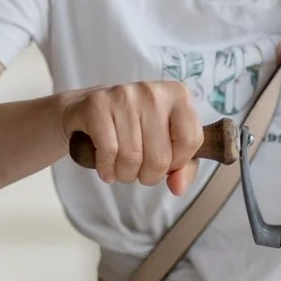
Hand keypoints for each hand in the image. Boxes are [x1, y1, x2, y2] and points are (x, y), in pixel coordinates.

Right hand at [58, 80, 206, 195]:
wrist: (90, 109)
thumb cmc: (135, 127)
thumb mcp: (166, 141)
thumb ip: (183, 167)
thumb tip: (179, 188)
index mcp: (178, 95)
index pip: (190, 141)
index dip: (177, 162)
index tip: (165, 161)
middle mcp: (153, 92)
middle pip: (160, 157)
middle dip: (148, 176)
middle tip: (139, 170)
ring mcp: (124, 96)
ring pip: (132, 158)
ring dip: (126, 175)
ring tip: (121, 168)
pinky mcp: (98, 105)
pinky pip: (109, 152)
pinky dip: (107, 169)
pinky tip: (106, 168)